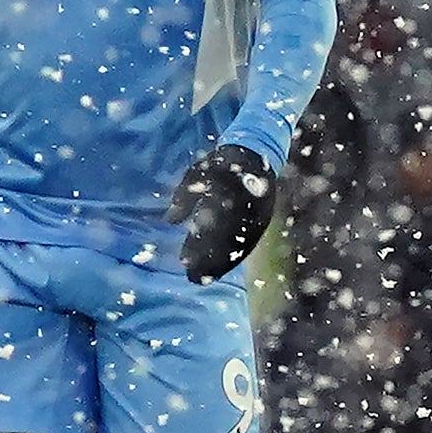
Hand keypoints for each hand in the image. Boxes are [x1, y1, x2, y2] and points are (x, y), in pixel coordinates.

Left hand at [166, 143, 277, 282]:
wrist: (256, 155)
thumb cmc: (220, 165)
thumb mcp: (198, 173)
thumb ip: (184, 196)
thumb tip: (170, 221)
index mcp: (227, 194)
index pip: (210, 227)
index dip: (197, 244)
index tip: (184, 260)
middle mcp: (244, 209)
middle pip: (224, 241)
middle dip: (208, 259)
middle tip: (191, 276)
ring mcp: (255, 218)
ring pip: (237, 247)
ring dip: (220, 264)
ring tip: (202, 277)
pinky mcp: (261, 223)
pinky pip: (248, 245)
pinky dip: (233, 259)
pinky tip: (219, 270)